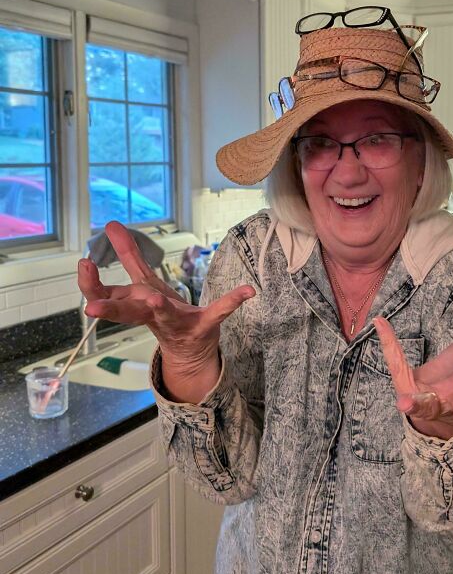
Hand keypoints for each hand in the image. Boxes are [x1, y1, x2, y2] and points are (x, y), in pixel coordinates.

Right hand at [77, 221, 255, 397]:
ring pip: (165, 315)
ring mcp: (178, 321)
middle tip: (90, 308)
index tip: (82, 265)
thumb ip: (129, 256)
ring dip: (160, 308)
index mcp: (136, 304)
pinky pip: (219, 312)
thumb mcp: (144, 284)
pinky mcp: (205, 324)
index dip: (91, 284)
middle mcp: (152, 314)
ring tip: (156, 299)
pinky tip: (248, 290)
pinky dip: (233, 301)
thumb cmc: (162, 312)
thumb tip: (110, 224)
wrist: (189, 349)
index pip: (107, 295)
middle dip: (109, 308)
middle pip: (126, 312)